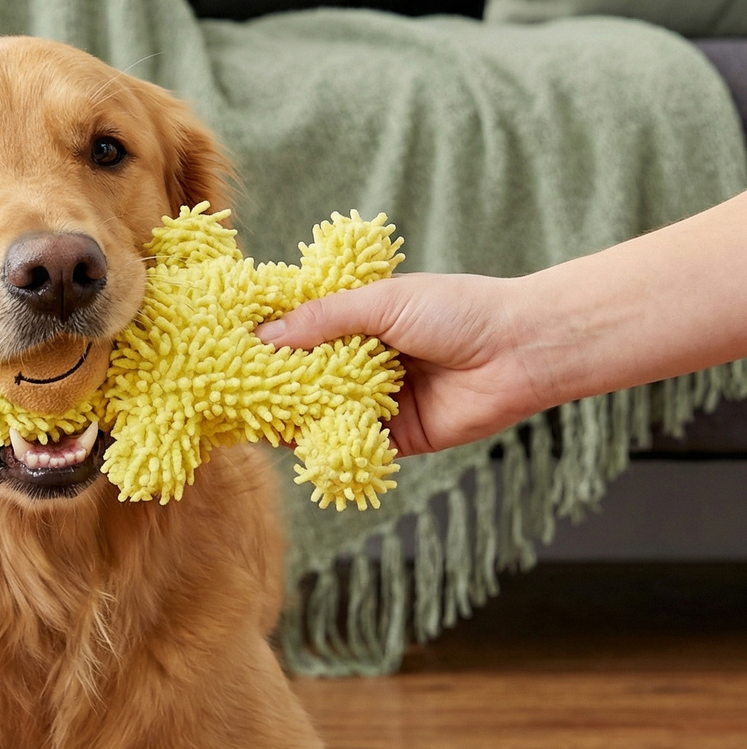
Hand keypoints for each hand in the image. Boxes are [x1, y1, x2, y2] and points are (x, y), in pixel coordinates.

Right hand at [258, 274, 546, 455]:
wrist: (521, 352)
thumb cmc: (458, 311)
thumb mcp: (383, 302)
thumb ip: (323, 319)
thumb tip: (264, 336)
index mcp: (358, 322)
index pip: (301, 333)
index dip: (267, 340)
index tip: (227, 345)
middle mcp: (362, 363)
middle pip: (304, 378)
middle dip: (271, 384)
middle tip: (230, 390)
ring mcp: (376, 402)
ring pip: (322, 414)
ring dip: (292, 417)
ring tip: (254, 417)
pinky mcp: (394, 439)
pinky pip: (351, 445)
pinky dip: (326, 446)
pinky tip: (297, 443)